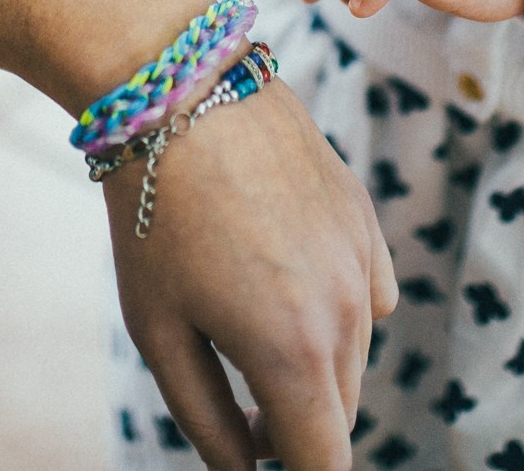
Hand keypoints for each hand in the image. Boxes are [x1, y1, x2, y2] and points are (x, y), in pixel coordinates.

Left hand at [103, 80, 397, 469]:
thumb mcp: (159, 330)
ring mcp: (363, 259)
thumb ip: (206, 418)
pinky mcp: (364, 219)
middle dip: (291, 422)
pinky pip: (370, 296)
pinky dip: (336, 308)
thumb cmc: (153, 214)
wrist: (182, 89)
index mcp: (292, 352)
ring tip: (239, 315)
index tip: (260, 456)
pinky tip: (281, 273)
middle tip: (230, 398)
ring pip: (354, 353)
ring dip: (310, 363)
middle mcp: (346, 311)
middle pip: (338, 413)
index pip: (323, 462)